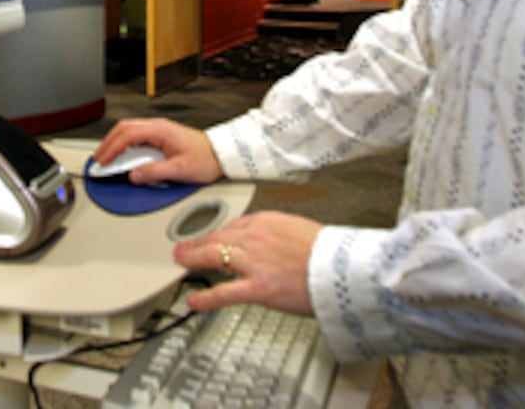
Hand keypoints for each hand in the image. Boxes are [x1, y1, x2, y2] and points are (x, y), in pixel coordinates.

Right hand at [93, 118, 222, 184]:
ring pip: (129, 129)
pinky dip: (125, 143)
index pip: (127, 135)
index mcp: (160, 131)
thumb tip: (134, 175)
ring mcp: (159, 129)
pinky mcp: (162, 135)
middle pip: (124, 128)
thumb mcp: (180, 170)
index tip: (103, 161)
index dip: (111, 148)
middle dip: (108, 143)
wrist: (221, 154)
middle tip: (98, 159)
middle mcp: (158, 126)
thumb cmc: (206, 159)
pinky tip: (123, 154)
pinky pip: (137, 135)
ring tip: (107, 157)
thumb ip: (155, 172)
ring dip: (115, 142)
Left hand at [174, 211, 320, 316]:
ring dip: (192, 259)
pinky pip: (223, 292)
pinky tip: (193, 302)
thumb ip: (280, 235)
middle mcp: (256, 237)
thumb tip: (272, 244)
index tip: (211, 237)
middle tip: (184, 247)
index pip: (233, 225)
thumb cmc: (329, 253)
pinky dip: (205, 298)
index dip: (217, 233)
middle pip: (217, 237)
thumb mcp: (300, 230)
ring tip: (181, 263)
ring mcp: (254, 262)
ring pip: (213, 257)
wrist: (342, 269)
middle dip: (197, 243)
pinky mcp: (257, 287)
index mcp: (268, 221)